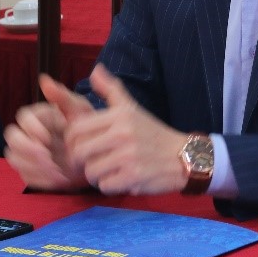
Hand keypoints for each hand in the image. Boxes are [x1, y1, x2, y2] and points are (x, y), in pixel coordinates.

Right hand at [3, 76, 89, 190]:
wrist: (101, 155)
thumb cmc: (91, 128)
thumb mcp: (81, 111)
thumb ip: (63, 97)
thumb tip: (44, 79)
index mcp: (40, 116)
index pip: (22, 117)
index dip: (31, 129)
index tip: (46, 138)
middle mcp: (29, 134)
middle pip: (11, 138)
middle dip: (26, 149)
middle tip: (47, 157)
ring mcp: (29, 154)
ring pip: (14, 159)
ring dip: (34, 166)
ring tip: (57, 170)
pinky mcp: (33, 171)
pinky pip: (26, 177)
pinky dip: (42, 179)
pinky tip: (60, 179)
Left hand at [60, 65, 189, 195]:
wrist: (185, 156)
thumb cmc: (153, 133)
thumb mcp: (132, 108)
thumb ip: (111, 89)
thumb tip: (95, 70)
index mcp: (119, 115)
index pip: (75, 129)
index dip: (72, 141)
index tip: (81, 146)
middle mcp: (123, 134)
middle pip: (79, 153)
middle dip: (82, 161)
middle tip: (92, 162)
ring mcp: (129, 156)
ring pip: (91, 172)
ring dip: (97, 175)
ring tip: (109, 170)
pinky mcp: (134, 176)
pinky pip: (105, 186)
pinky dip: (110, 186)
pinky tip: (121, 179)